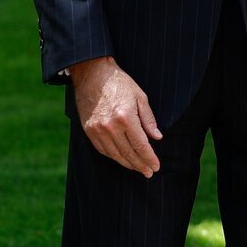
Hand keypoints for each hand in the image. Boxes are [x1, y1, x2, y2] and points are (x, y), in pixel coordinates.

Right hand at [70, 56, 162, 176]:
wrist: (92, 74)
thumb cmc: (120, 83)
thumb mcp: (140, 97)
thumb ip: (148, 119)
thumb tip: (157, 137)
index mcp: (126, 117)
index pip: (141, 145)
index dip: (149, 158)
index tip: (156, 166)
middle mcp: (110, 126)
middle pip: (128, 153)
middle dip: (140, 165)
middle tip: (149, 172)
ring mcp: (97, 130)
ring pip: (115, 155)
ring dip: (128, 164)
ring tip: (138, 168)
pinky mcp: (88, 130)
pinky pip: (102, 150)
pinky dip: (113, 157)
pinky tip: (122, 159)